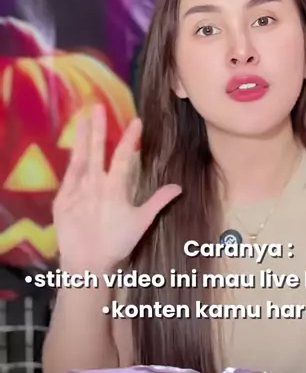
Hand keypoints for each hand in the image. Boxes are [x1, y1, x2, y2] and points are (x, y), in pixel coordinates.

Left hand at [53, 104, 181, 273]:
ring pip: (80, 160)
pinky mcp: (61, 200)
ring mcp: (76, 192)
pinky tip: (74, 148)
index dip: (131, 139)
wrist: (86, 264)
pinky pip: (67, 177)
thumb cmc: (117, 244)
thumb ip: (158, 201)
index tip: (137, 121)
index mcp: (115, 190)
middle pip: (97, 152)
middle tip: (99, 107)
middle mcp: (94, 187)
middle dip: (99, 128)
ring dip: (82, 138)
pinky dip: (72, 161)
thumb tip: (178, 187)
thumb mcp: (141, 223)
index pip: (124, 158)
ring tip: (83, 119)